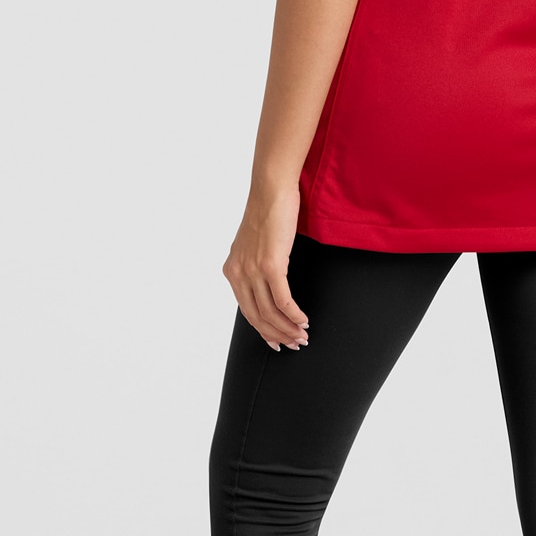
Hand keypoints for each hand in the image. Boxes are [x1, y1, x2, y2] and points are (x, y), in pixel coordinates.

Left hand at [223, 185, 308, 350]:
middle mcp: (238, 273)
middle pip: (257, 317)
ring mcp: (253, 270)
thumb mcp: (255, 245)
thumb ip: (256, 265)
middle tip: (295, 343)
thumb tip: (270, 284)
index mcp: (232, 270)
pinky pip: (283, 300)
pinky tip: (303, 320)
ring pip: (270, 312)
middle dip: (277, 335)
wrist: (271, 191)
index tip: (277, 341)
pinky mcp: (271, 265)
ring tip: (303, 335)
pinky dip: (294, 314)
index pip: (246, 310)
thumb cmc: (268, 213)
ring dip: (288, 328)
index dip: (263, 330)